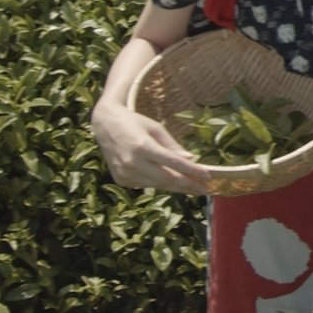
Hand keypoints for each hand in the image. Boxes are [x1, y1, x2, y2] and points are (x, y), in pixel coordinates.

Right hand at [92, 100, 209, 194]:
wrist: (104, 125)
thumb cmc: (134, 123)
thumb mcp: (155, 128)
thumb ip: (172, 146)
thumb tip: (190, 159)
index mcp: (142, 146)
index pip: (173, 163)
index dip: (192, 171)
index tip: (208, 176)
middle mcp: (132, 162)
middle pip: (167, 179)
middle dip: (188, 185)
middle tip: (205, 189)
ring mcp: (125, 174)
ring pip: (158, 185)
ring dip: (177, 188)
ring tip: (194, 189)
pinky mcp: (122, 180)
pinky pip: (147, 184)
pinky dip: (161, 184)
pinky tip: (173, 183)